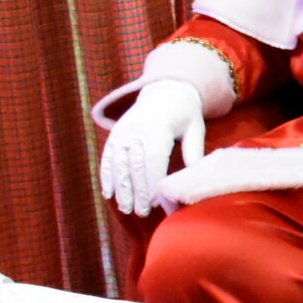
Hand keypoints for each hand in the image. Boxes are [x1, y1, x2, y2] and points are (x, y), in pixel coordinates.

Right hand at [99, 79, 203, 215]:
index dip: (156, 184)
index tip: (162, 204)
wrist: (164, 90)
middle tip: (144, 212)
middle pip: (135, 166)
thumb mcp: (195, 127)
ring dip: (122, 189)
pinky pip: (107, 159)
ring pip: (119, 165)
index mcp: (157, 126)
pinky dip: (107, 177)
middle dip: (139, 192)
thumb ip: (194, 151)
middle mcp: (135, 129)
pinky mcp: (113, 136)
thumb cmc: (184, 113)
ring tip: (128, 209)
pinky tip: (109, 195)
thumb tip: (195, 179)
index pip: (154, 161)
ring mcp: (121, 132)